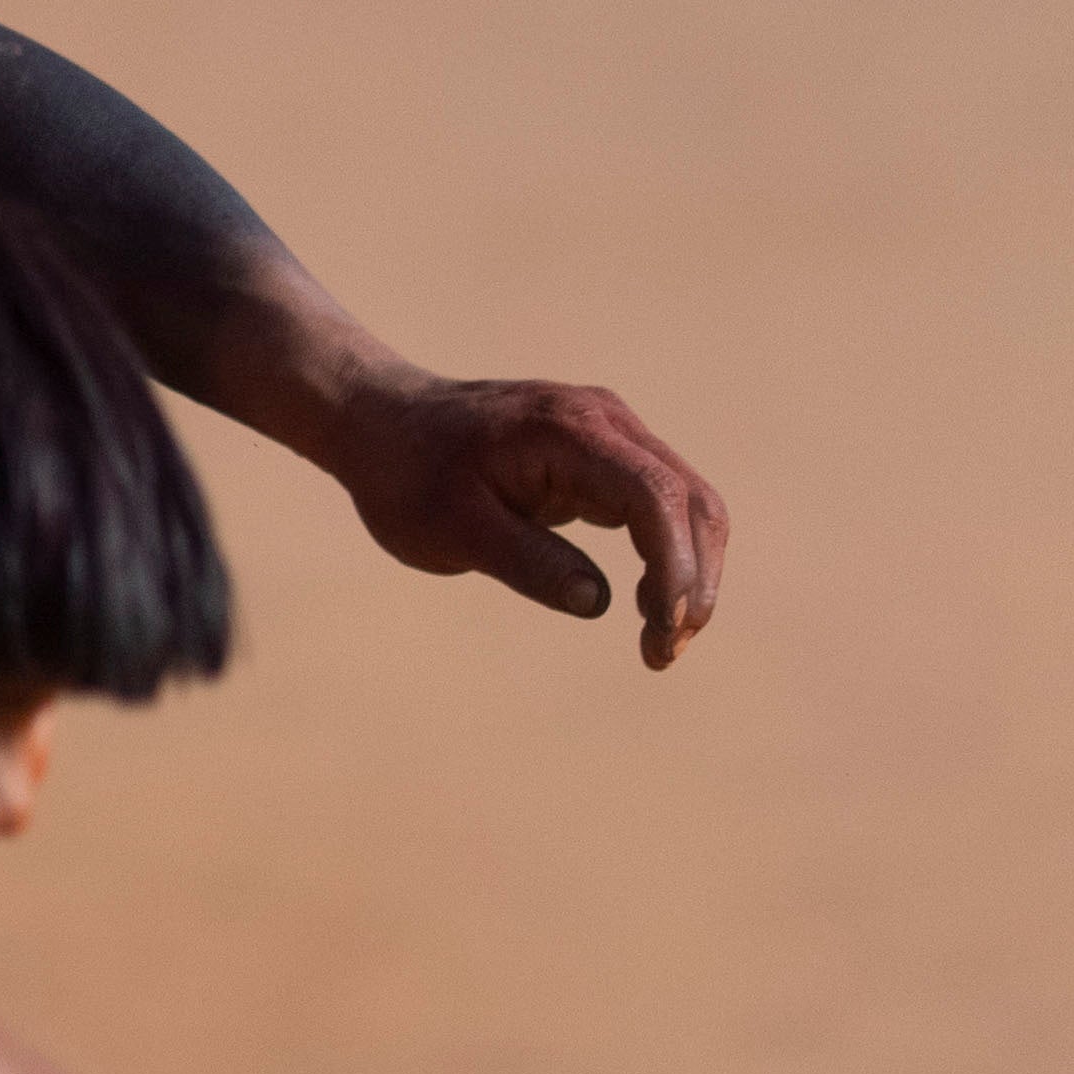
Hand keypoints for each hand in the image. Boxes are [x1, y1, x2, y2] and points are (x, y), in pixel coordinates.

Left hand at [330, 372, 728, 664]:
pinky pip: (659, 503)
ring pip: (685, 503)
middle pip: (689, 501)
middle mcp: (604, 420)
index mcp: (568, 431)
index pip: (654, 496)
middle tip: (662, 653)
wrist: (381, 423)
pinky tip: (643, 604)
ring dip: (687, 572)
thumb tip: (598, 602)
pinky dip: (666, 555)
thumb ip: (527, 562)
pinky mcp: (604, 453)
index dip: (673, 566)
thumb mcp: (452, 530)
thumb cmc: (407, 476)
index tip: (658, 629)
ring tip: (656, 642)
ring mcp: (609, 432)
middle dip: (692, 580)